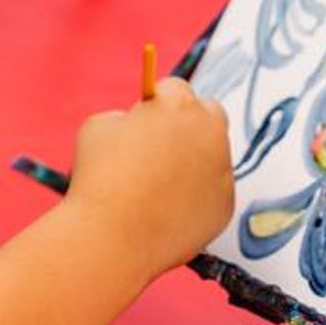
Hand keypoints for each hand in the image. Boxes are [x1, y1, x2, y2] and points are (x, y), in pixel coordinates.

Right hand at [66, 79, 233, 283]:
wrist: (112, 236)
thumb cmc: (99, 177)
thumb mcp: (99, 127)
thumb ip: (126, 118)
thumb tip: (139, 126)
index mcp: (178, 104)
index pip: (176, 88)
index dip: (156, 103)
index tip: (143, 119)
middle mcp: (209, 132)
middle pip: (209, 113)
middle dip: (189, 123)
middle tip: (160, 144)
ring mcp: (222, 170)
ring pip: (212, 155)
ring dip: (192, 162)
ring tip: (154, 186)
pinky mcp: (226, 205)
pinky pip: (213, 192)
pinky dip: (195, 197)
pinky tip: (164, 210)